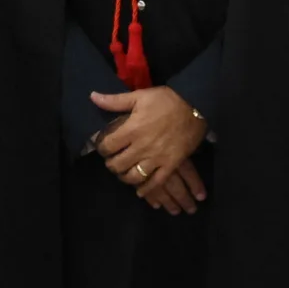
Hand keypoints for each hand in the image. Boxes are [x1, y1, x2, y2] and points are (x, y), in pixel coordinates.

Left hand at [90, 85, 209, 213]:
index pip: (108, 146)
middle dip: (111, 164)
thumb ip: (115, 101)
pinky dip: (146, 189)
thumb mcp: (139, 96)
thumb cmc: (166, 100)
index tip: (104, 147)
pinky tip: (140, 191)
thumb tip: (92, 96)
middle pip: (118, 165)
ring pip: (134, 177)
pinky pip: (156, 183)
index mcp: (132, 129)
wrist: (196, 106)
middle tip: (113, 161)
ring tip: (124, 173)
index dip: (102, 148)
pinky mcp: (171, 164)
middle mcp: (142, 147)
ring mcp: (157, 158)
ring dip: (125, 178)